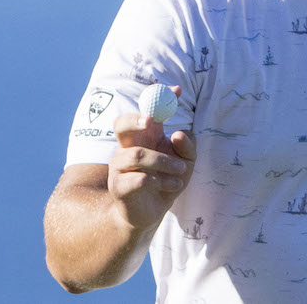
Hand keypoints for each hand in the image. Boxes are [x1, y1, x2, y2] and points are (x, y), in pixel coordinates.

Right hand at [107, 86, 195, 230]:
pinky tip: (172, 186)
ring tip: (181, 171)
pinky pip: (140, 179)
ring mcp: (119, 166)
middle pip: (122, 123)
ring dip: (165, 162)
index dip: (160, 99)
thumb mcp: (186, 162)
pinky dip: (162, 181)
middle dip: (136, 118)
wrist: (150, 214)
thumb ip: (188, 146)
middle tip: (153, 122)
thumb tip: (178, 134)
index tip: (177, 91)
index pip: (147, 111)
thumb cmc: (167, 181)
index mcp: (144, 137)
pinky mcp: (119, 187)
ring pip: (138, 154)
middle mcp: (127, 147)